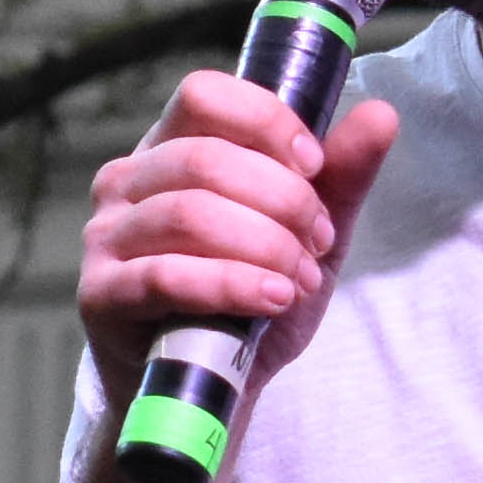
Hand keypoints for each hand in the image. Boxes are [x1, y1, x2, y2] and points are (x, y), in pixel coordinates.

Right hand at [75, 73, 403, 402]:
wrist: (211, 387)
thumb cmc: (248, 299)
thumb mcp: (305, 235)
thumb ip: (340, 177)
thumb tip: (381, 115)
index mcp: (170, 147)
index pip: (204, 95)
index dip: (265, 122)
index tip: (313, 165)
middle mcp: (126, 180)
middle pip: (205, 159)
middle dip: (281, 200)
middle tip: (319, 241)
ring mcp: (105, 236)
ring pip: (188, 214)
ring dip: (263, 246)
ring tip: (299, 280)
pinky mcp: (100, 294)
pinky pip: (165, 275)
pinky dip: (231, 284)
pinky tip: (272, 298)